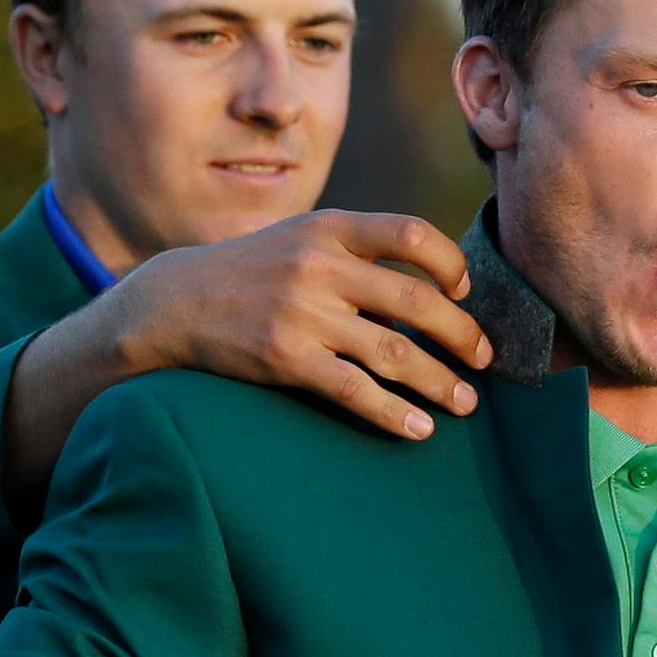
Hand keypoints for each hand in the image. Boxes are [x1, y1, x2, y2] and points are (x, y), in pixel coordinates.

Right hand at [116, 210, 493, 439]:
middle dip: (462, 335)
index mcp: (329, 228)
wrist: (173, 303)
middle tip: (483, 360)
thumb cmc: (252, 273)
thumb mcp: (301, 240)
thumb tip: (431, 295)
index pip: (412, 234)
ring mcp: (301, 312)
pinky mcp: (284, 358)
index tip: (463, 294)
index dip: (450, 265)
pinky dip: (394, 413)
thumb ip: (358, 255)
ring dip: (439, 382)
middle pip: (417, 300)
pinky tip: (418, 428)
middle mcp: (319, 265)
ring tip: (465, 404)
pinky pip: (354, 390)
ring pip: (394, 352)